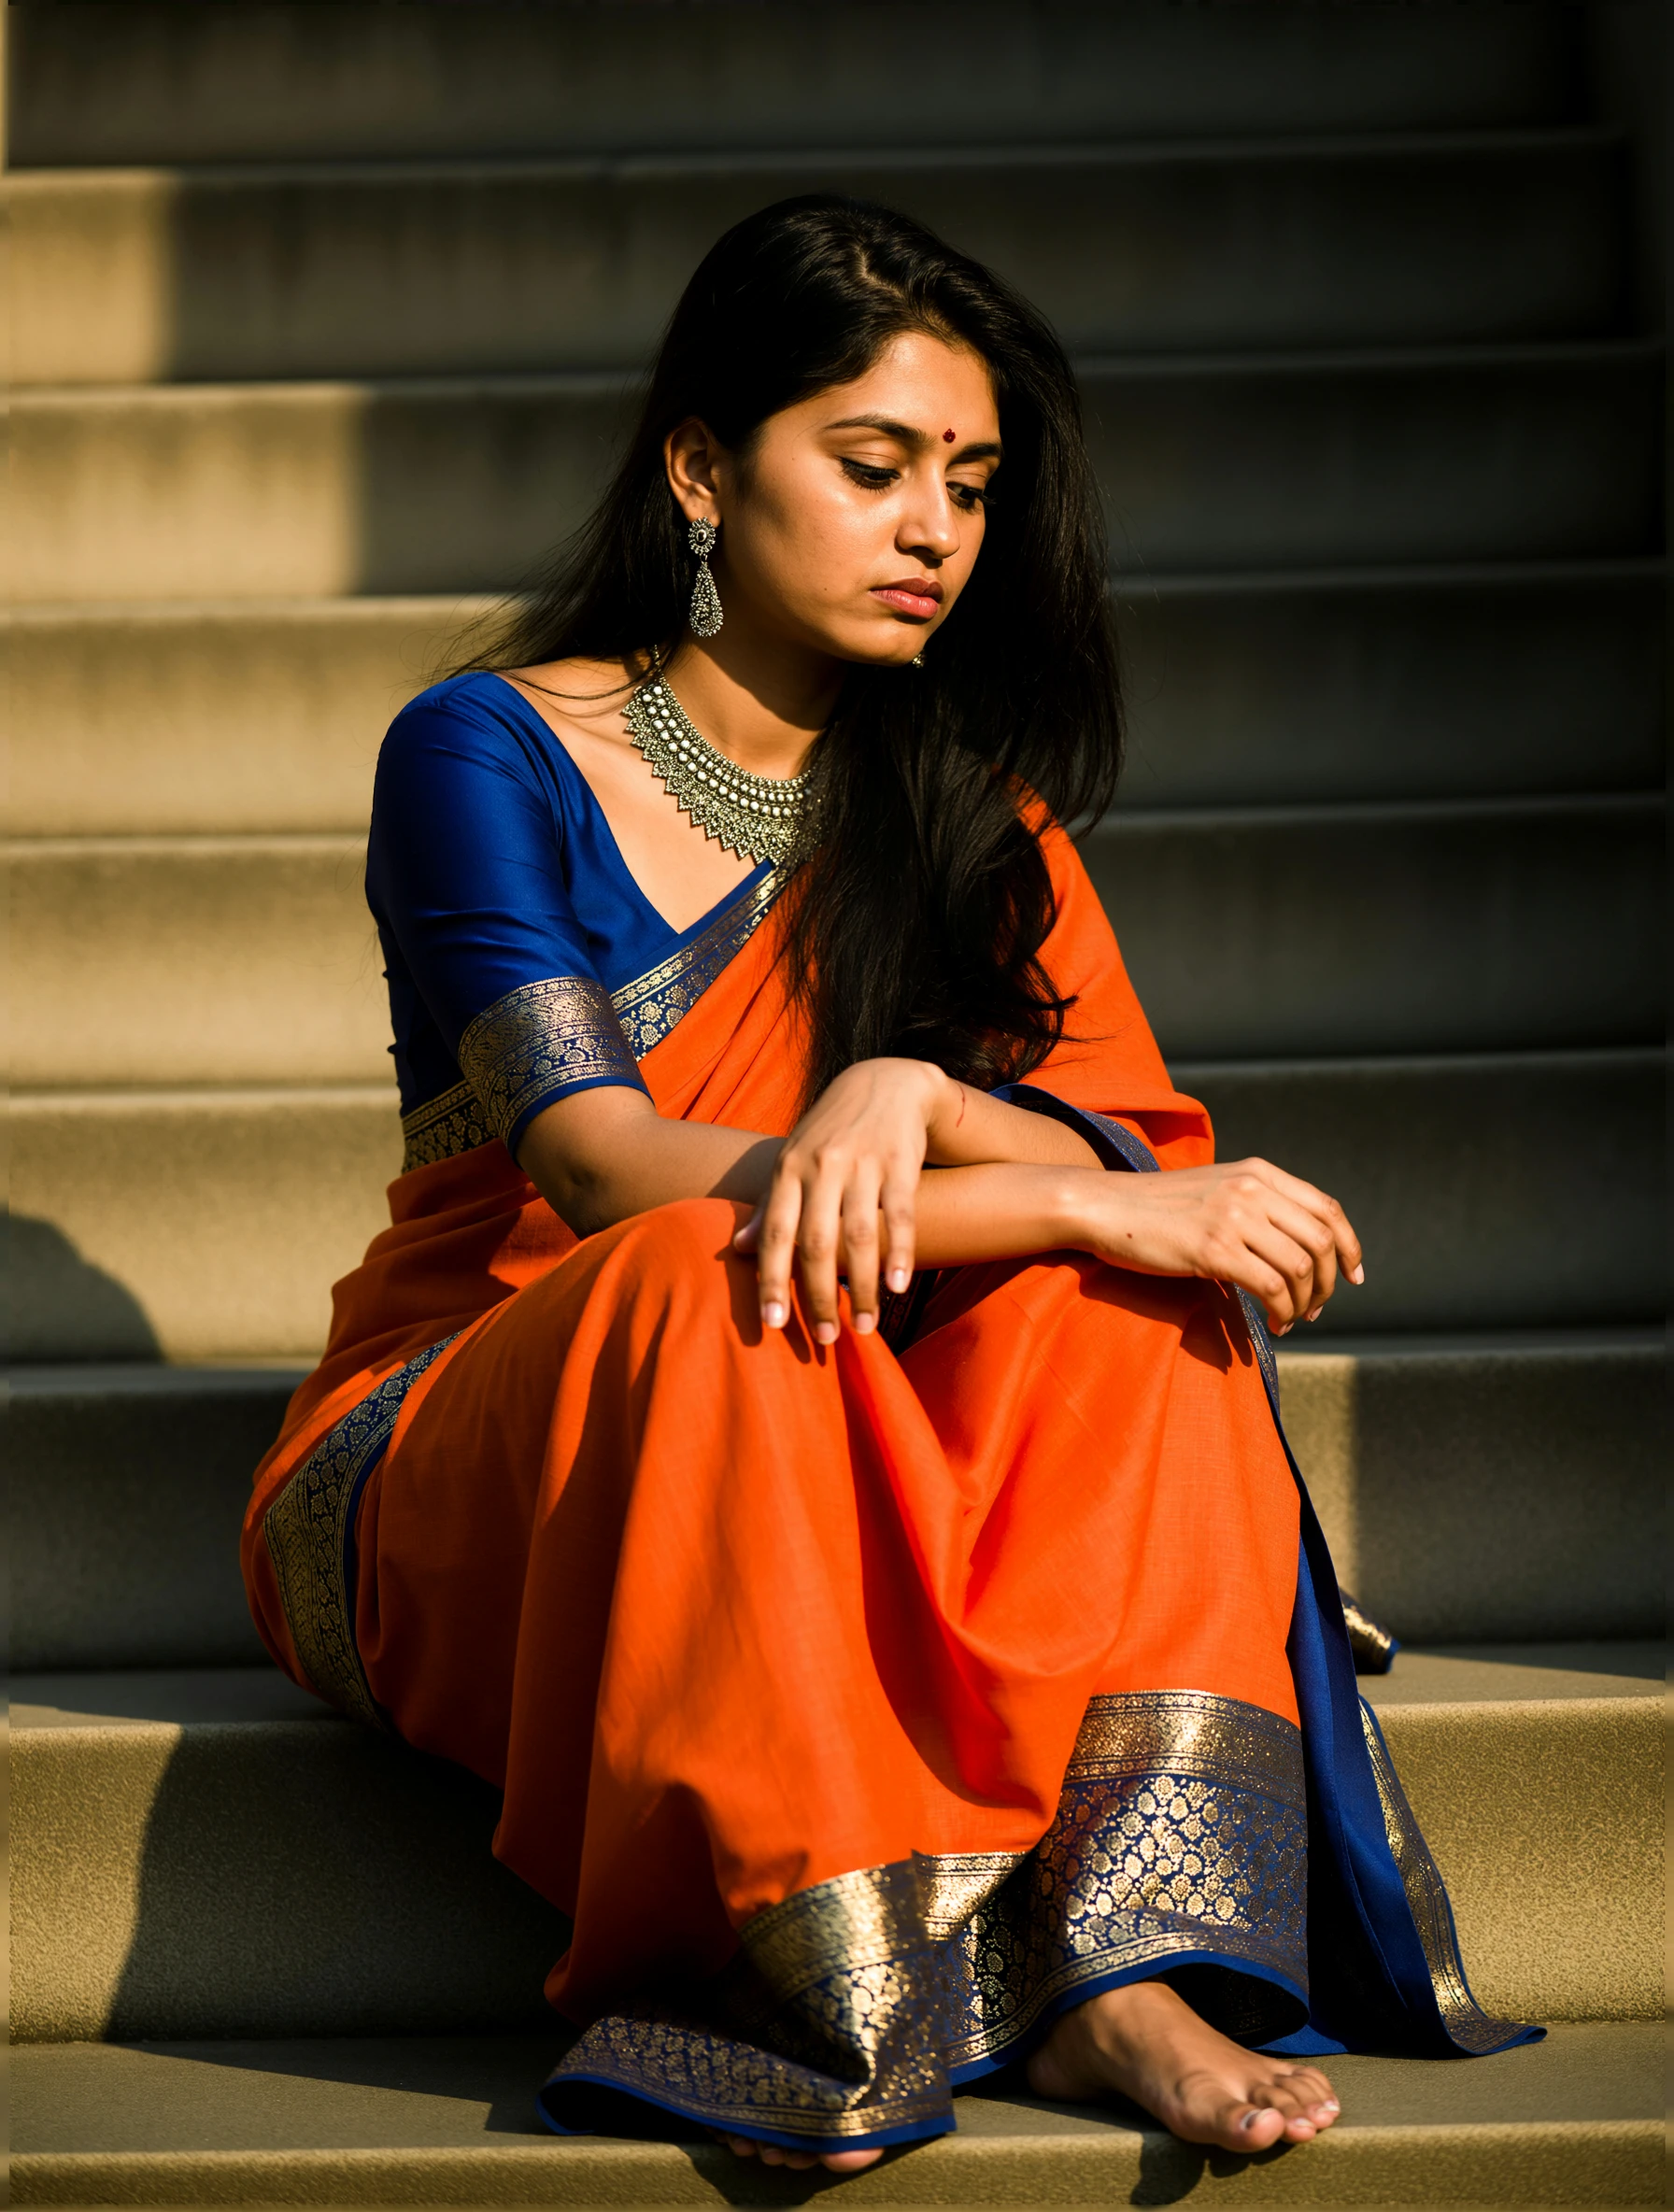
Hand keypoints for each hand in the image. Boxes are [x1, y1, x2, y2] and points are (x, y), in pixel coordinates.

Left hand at [732, 1057, 952, 1342]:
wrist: (884, 1081)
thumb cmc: (830, 1131)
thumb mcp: (792, 1160)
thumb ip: (769, 1206)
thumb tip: (734, 1249)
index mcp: (788, 1169)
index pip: (775, 1233)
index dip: (772, 1280)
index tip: (773, 1325)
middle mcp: (821, 1166)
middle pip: (816, 1242)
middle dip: (817, 1295)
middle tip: (825, 1339)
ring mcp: (862, 1163)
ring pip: (859, 1235)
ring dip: (860, 1286)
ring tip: (863, 1326)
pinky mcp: (901, 1161)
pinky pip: (900, 1214)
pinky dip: (898, 1252)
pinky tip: (897, 1286)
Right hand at [1074, 1158, 1363, 1333]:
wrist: (1107, 1207)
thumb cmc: (1158, 1207)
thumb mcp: (1217, 1189)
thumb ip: (1257, 1203)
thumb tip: (1297, 1246)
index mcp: (1258, 1172)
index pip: (1326, 1209)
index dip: (1350, 1246)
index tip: (1354, 1276)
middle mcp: (1252, 1189)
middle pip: (1321, 1241)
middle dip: (1330, 1282)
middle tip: (1318, 1308)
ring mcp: (1233, 1218)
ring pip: (1301, 1268)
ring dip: (1306, 1303)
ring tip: (1293, 1319)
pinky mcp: (1213, 1250)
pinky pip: (1271, 1288)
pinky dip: (1282, 1312)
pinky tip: (1274, 1323)